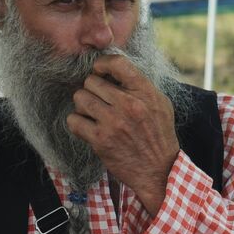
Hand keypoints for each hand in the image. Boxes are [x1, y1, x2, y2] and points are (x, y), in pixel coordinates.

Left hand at [66, 54, 179, 214]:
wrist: (159, 170)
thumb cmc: (159, 135)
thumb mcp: (160, 103)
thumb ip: (140, 85)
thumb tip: (113, 70)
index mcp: (144, 92)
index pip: (117, 63)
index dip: (102, 64)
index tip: (100, 72)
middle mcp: (128, 104)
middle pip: (91, 81)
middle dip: (92, 89)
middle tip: (99, 101)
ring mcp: (113, 123)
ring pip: (80, 98)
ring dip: (83, 105)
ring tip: (92, 113)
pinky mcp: (100, 141)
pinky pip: (74, 121)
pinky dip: (77, 123)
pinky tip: (86, 127)